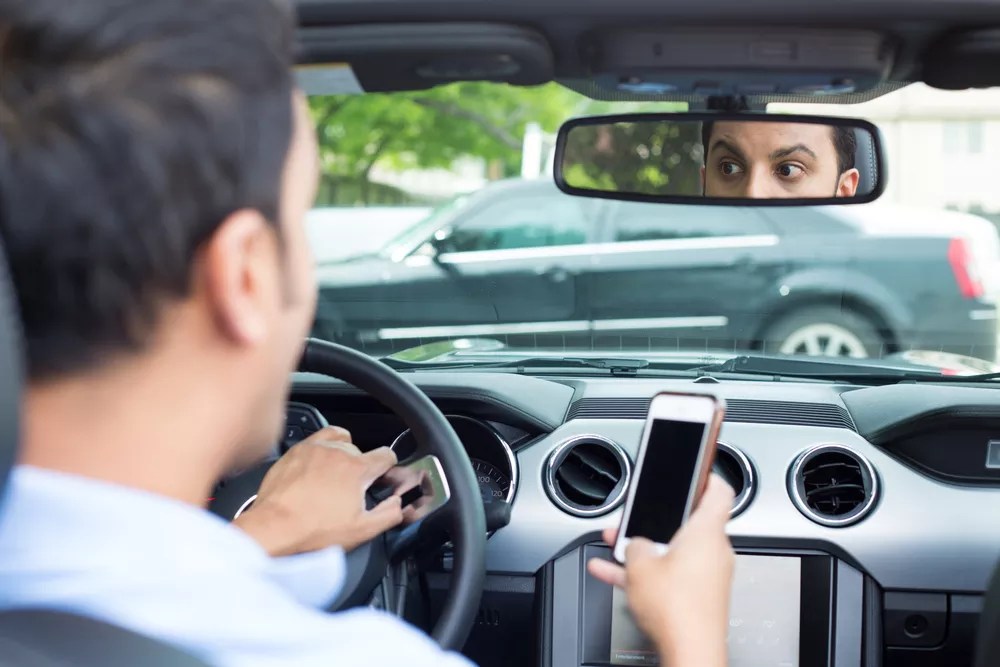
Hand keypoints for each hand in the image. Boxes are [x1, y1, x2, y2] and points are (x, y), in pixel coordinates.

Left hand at [233, 426, 403, 556]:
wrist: (274, 528)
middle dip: (361, 467)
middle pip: (362, 451)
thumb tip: (398, 504)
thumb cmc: (314, 530)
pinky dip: (323, 446)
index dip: (389, 466)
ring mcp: (315, 448)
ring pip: (340, 440)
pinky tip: (318, 464)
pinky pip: (318, 437)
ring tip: (336, 473)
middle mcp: (338, 452)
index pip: (386, 455)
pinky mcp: (295, 451)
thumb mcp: (362, 531)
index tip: (383, 474)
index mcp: (358, 469)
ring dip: (343, 453)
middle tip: (352, 489)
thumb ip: (389, 514)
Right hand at [587, 475, 734, 666]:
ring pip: (674, 551)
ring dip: (647, 548)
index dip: (706, 476)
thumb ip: (634, 544)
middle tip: (637, 518)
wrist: (690, 652)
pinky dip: (648, 572)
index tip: (695, 469)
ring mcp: (709, 575)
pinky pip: (670, 574)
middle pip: (688, 523)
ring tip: (617, 549)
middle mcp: (714, 550)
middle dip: (658, 520)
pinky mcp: (701, 596)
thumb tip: (635, 545)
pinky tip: (614, 574)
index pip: (718, 491)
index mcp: (707, 531)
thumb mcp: (640, 564)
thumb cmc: (678, 608)